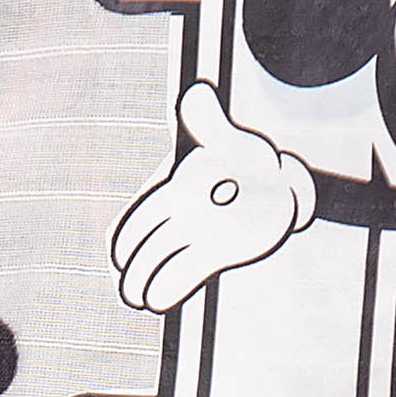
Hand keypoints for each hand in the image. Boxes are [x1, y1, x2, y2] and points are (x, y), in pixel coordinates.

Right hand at [111, 81, 316, 311]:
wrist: (277, 180)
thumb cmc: (247, 156)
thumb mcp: (230, 139)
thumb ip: (209, 123)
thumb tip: (196, 93)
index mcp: (172, 187)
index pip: (140, 216)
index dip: (127, 235)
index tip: (118, 255)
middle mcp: (179, 214)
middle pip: (147, 244)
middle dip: (134, 266)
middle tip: (129, 289)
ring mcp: (195, 235)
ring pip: (161, 261)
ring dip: (145, 281)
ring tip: (137, 299)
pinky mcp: (214, 254)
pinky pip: (185, 273)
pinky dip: (171, 287)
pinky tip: (157, 303)